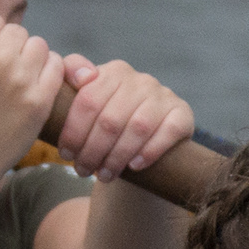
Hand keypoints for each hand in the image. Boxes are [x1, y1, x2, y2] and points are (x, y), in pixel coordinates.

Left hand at [48, 55, 193, 178]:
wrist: (143, 139)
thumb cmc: (106, 119)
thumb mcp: (85, 99)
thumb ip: (71, 75)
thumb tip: (82, 77)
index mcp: (114, 72)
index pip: (88, 100)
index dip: (73, 131)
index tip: (65, 154)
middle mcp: (141, 80)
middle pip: (110, 119)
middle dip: (92, 150)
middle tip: (82, 170)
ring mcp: (164, 96)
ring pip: (137, 128)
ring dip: (117, 157)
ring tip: (104, 176)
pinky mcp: (182, 114)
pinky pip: (168, 131)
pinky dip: (149, 151)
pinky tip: (134, 167)